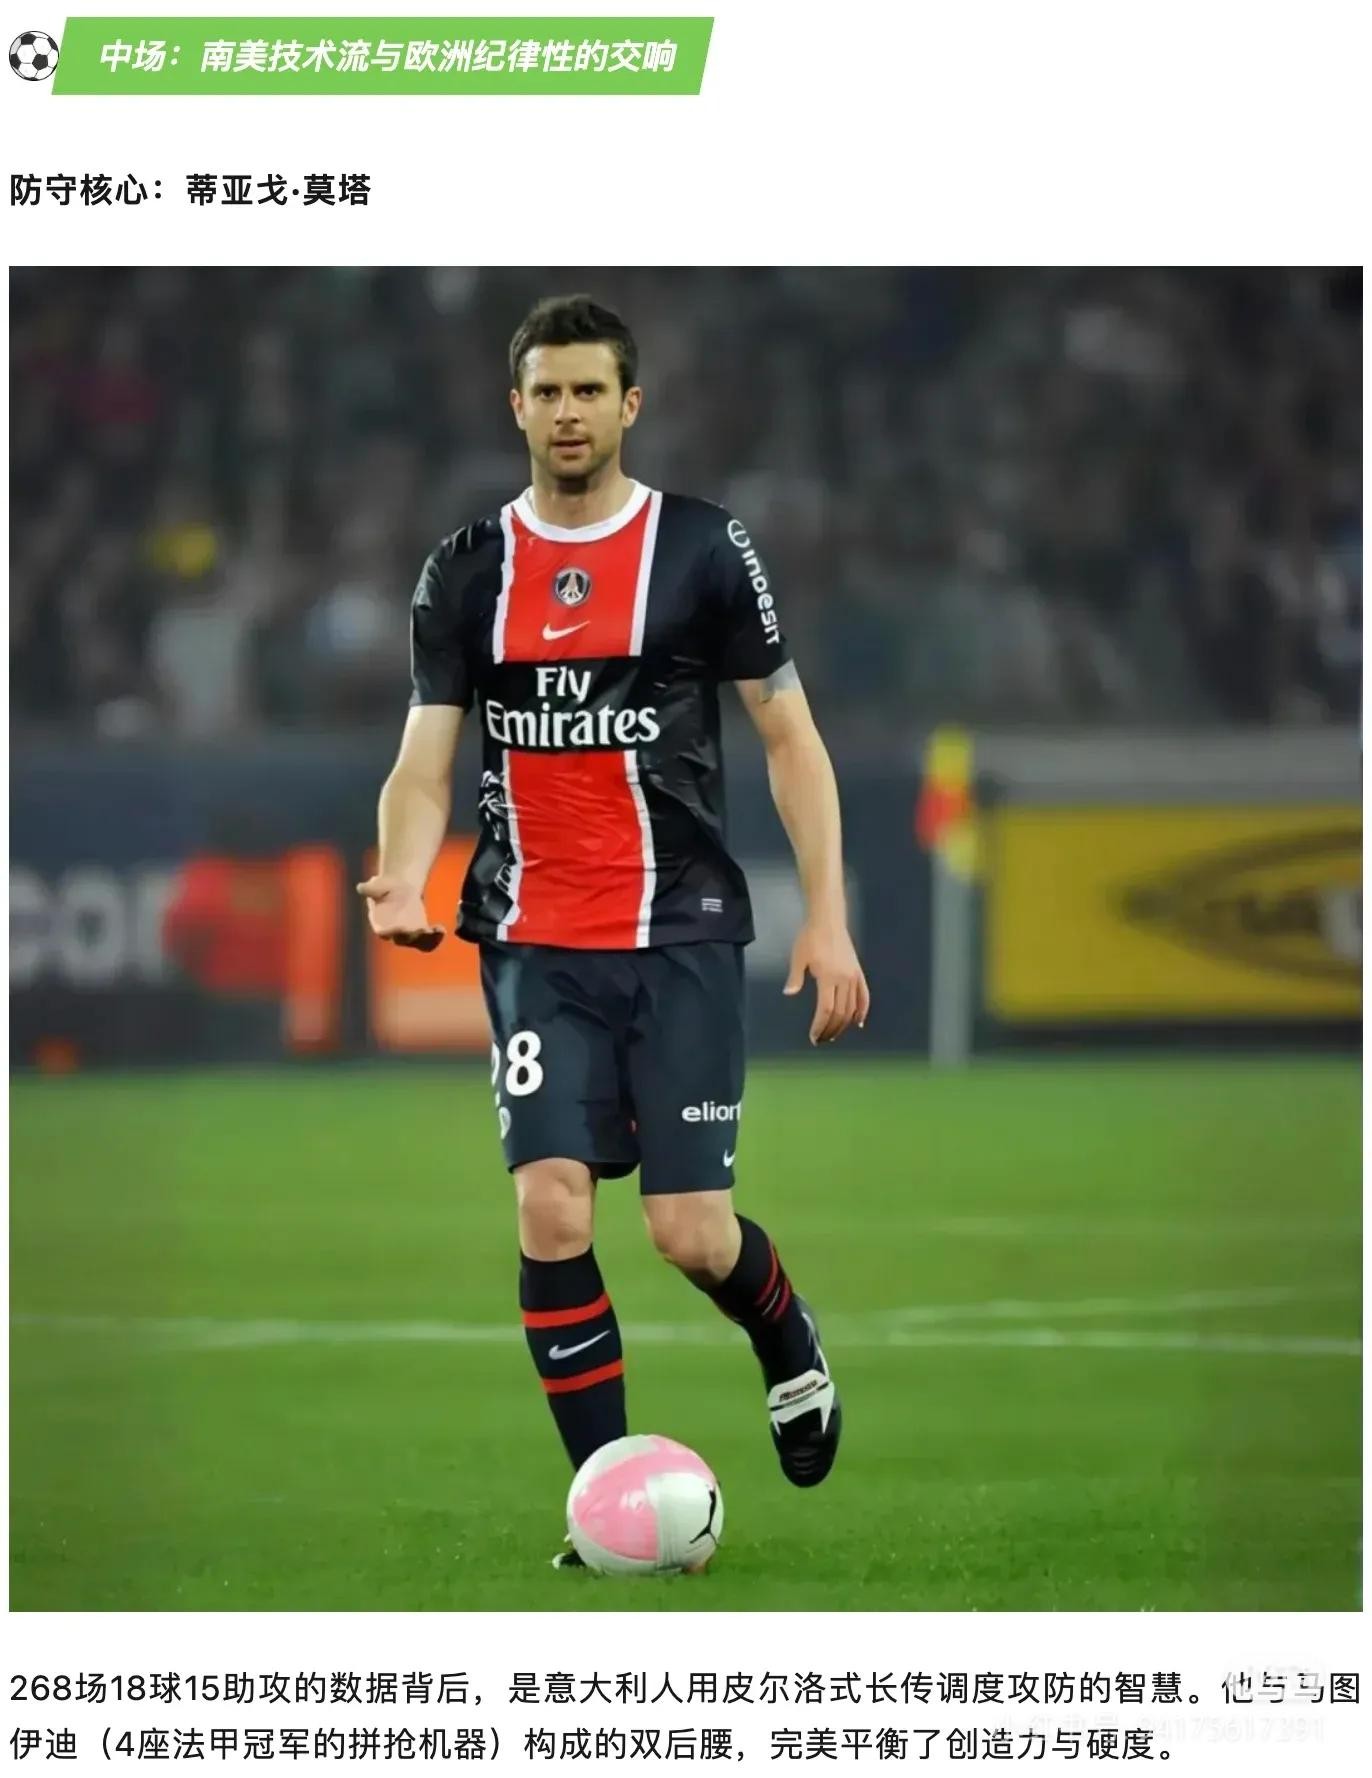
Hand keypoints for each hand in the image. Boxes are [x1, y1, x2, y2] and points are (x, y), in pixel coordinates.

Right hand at [355, 874, 444, 950]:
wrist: (399, 888)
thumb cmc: (384, 887)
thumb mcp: (377, 885)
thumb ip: (370, 888)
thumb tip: (361, 887)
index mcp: (380, 923)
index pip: (384, 932)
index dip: (391, 932)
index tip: (400, 926)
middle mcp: (393, 933)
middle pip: (403, 939)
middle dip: (412, 936)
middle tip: (422, 930)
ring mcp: (408, 934)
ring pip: (418, 943)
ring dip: (428, 940)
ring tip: (438, 932)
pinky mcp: (420, 932)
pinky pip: (427, 941)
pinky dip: (435, 938)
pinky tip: (441, 929)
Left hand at [783, 920, 870, 1043]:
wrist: (828, 920)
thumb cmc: (809, 937)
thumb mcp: (798, 957)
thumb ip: (795, 977)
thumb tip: (789, 993)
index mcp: (828, 977)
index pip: (826, 1009)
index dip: (821, 1026)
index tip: (814, 1037)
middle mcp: (844, 979)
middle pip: (840, 1012)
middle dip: (831, 1029)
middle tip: (822, 1039)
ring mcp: (853, 976)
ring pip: (852, 1007)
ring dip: (844, 1024)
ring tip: (834, 1034)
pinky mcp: (858, 972)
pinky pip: (864, 995)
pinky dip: (862, 1010)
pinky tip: (858, 1022)